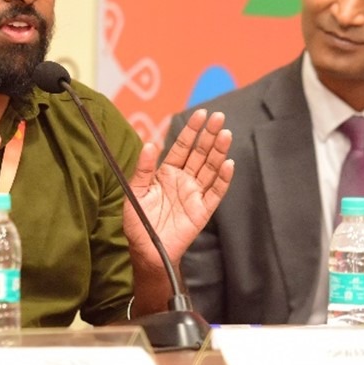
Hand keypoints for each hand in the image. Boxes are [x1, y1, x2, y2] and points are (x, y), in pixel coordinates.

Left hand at [124, 108, 232, 269]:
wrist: (147, 250)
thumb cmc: (138, 222)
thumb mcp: (135, 192)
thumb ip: (143, 169)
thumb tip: (150, 144)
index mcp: (167, 173)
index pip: (182, 147)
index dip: (191, 131)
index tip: (200, 114)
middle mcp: (184, 180)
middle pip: (200, 153)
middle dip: (209, 135)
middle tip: (218, 117)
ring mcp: (195, 194)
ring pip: (210, 168)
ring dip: (218, 152)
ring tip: (225, 134)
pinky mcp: (203, 210)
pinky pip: (215, 192)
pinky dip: (223, 179)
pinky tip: (228, 164)